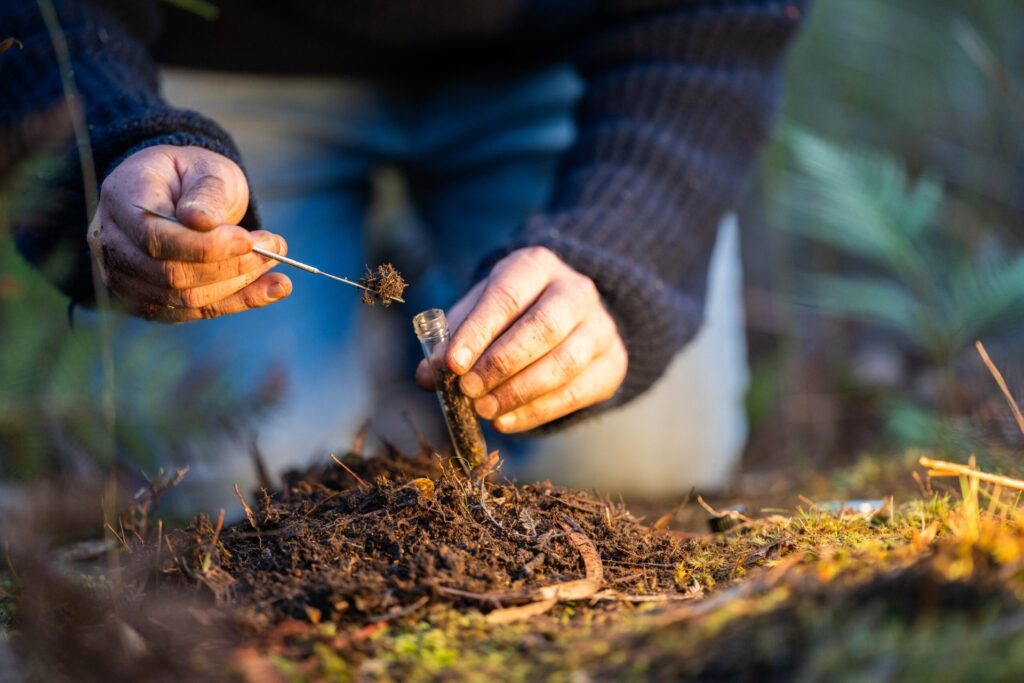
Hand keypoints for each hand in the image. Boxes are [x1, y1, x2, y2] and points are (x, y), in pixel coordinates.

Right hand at [86, 145, 291, 321]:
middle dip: (230, 267)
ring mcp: (125, 278)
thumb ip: (206, 193)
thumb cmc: (193, 175)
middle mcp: (111, 243)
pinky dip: (238, 302)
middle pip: (170, 274)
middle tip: (275, 248)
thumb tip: (202, 222)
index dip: (203, 246)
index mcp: (121, 199)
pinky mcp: (150, 301)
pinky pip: (194, 311)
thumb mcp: (206, 168)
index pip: (155, 237)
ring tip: (277, 265)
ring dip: (239, 286)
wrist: (178, 193)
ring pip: (184, 299)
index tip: (248, 240)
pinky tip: (274, 288)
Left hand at [416, 247, 627, 431]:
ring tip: (484, 410)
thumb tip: (428, 375)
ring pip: (565, 362)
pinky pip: (578, 392)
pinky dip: (538, 411)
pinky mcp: (612, 362)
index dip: (478, 332)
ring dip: (519, 392)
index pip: (507, 296)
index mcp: (536, 266)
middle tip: (468, 390)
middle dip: (501, 363)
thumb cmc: (512, 313)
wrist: (571, 317)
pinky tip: (507, 421)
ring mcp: (601, 326)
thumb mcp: (479, 312)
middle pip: (543, 327)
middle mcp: (576, 290)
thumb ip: (453, 338)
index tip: (451, 365)